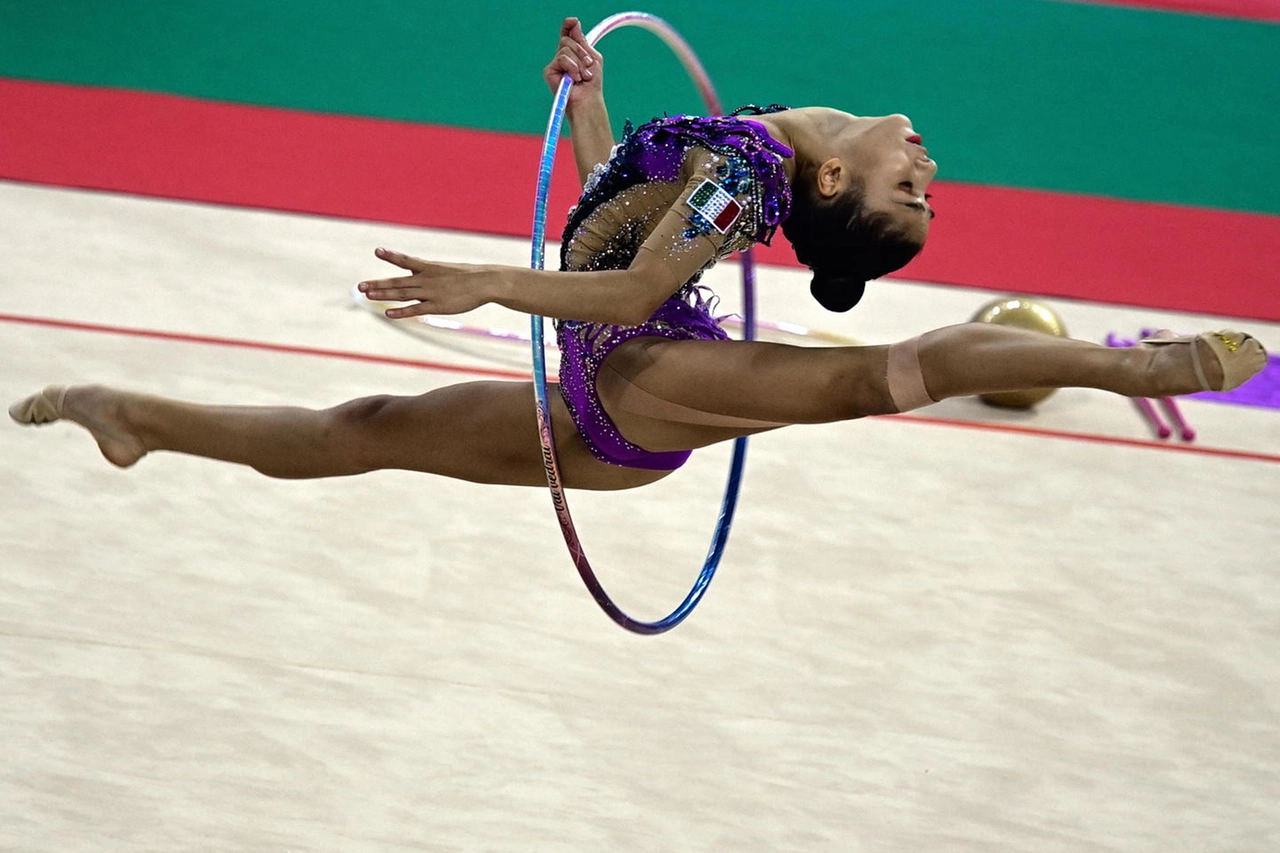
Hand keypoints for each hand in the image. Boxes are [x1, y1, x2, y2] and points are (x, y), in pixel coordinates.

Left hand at [358, 248, 495, 318]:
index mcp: (429, 267)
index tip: (378, 250)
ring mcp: (430, 292)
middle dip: (378, 284)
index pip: (406, 260)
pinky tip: (388, 313)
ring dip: (384, 295)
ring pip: (402, 294)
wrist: (485, 282)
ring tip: (367, 296)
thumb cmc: (469, 277)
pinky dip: (401, 311)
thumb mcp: (448, 271)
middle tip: (359, 286)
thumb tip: (426, 276)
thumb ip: (434, 275)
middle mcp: (425, 279)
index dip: (391, 255)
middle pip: (397, 281)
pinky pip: (415, 309)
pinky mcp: (436, 306)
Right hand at [542, 16, 602, 104]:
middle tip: (588, 66)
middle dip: (581, 52)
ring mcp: (555, 63)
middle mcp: (562, 56)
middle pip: (567, 40)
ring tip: (582, 76)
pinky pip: (561, 58)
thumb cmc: (591, 82)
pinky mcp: (549, 71)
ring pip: (565, 49)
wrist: (588, 98)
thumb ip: (582, 41)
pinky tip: (574, 78)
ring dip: (578, 63)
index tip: (573, 21)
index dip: (568, 26)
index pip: (567, 34)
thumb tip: (574, 23)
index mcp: (572, 52)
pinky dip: (571, 67)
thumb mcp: (592, 57)